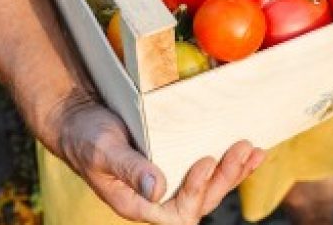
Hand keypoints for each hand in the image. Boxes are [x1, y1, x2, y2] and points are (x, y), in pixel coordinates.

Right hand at [55, 94, 264, 224]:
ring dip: (233, 171)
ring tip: (253, 151)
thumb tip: (157, 189)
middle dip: (224, 177)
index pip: (177, 213)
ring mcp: (169, 183)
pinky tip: (249, 150)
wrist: (79, 119)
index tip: (206, 160)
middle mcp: (157, 199)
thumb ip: (129, 169)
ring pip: (209, 188)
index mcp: (138, 203)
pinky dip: (229, 162)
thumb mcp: (104, 150)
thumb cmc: (85, 136)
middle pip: (201, 201)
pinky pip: (208, 171)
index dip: (196, 192)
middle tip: (242, 148)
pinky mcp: (176, 165)